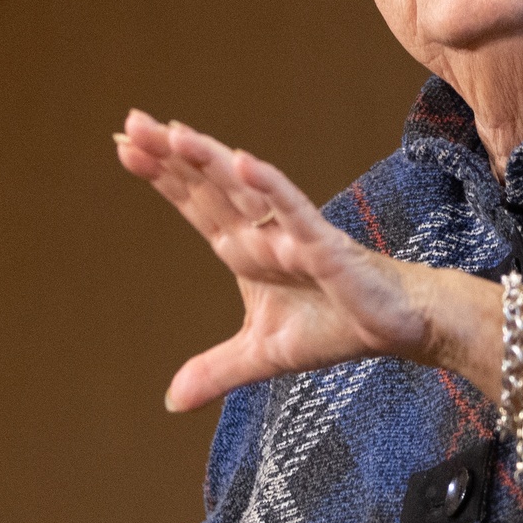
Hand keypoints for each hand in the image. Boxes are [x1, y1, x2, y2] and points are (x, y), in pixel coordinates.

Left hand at [115, 110, 522, 480]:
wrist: (399, 327)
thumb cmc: (335, 325)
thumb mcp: (264, 355)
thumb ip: (217, 371)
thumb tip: (171, 401)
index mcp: (246, 247)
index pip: (196, 204)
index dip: (162, 176)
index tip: (123, 144)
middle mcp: (264, 230)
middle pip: (211, 185)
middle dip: (171, 155)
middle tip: (131, 121)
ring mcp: (292, 232)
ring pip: (245, 189)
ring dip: (210, 160)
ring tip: (173, 134)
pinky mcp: (326, 245)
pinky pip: (294, 211)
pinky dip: (269, 187)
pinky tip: (242, 162)